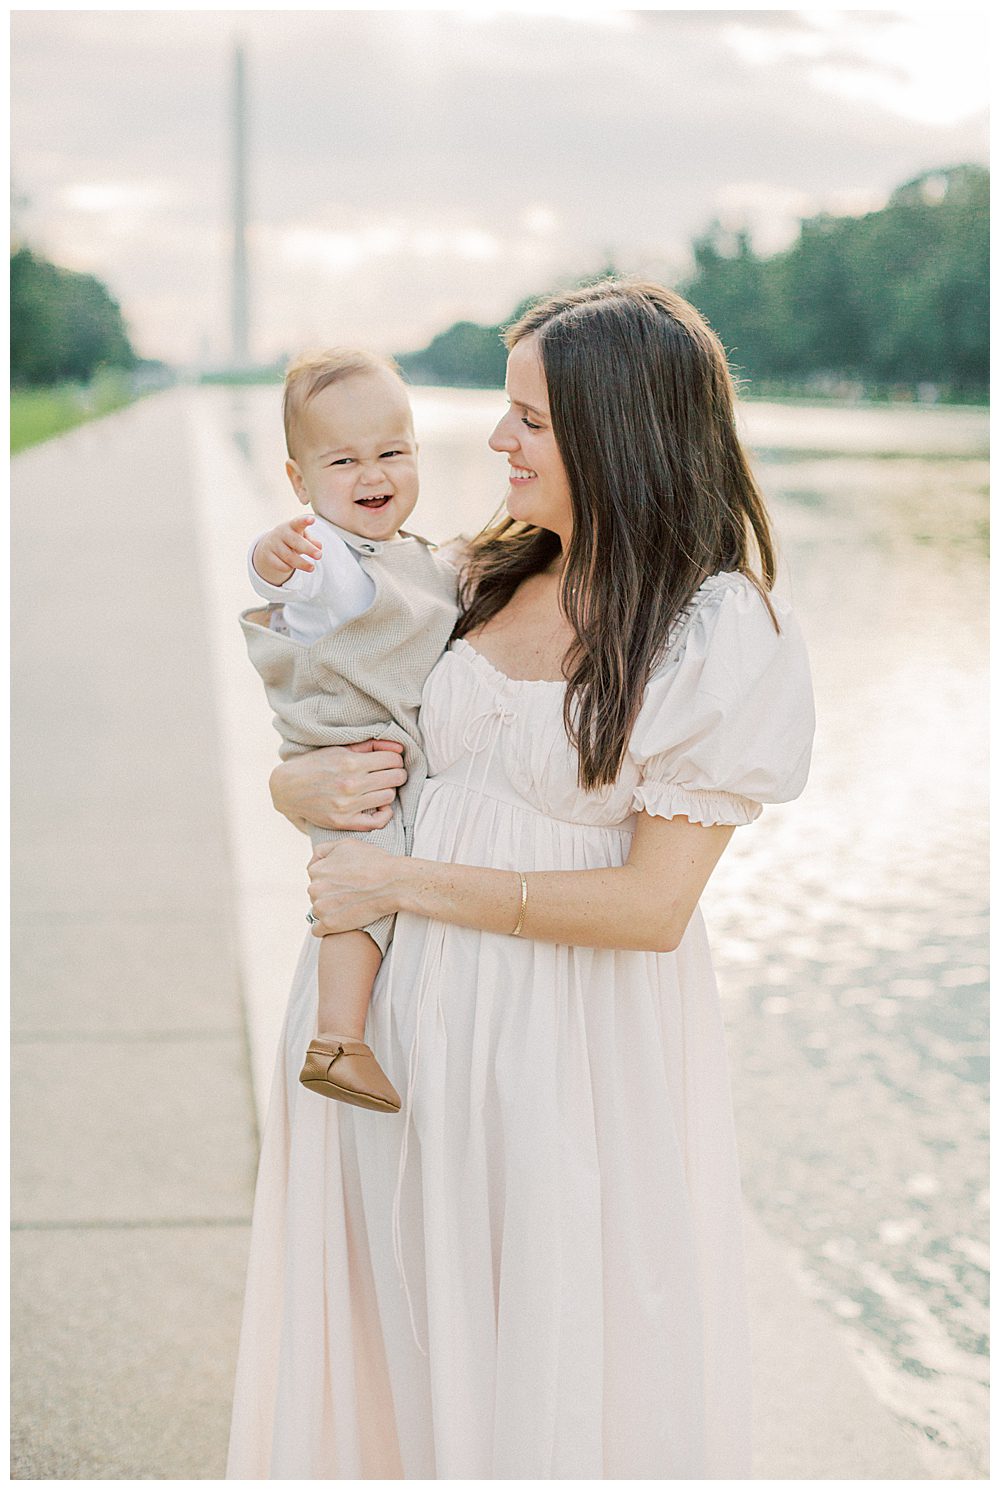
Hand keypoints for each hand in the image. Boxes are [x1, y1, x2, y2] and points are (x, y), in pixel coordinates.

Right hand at [252, 515, 322, 584]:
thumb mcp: (302, 537)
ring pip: (289, 556)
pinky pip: (280, 565)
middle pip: (295, 542)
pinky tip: (292, 567)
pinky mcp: (268, 555)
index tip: (312, 519)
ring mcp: (273, 544)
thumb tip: (319, 546)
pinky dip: (288, 568)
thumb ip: (311, 540)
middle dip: (308, 549)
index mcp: (292, 525)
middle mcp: (281, 533)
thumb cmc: (292, 539)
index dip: (305, 520)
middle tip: (319, 556)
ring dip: (301, 564)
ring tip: (312, 568)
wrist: (268, 545)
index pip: (298, 522)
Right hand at [270, 740, 406, 832]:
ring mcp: (348, 805)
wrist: (286, 788)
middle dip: (396, 772)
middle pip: (395, 777)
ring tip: (378, 786)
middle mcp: (351, 784)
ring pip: (389, 797)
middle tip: (388, 772)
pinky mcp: (343, 822)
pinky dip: (384, 813)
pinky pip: (378, 821)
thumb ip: (371, 746)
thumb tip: (400, 747)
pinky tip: (379, 805)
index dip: (395, 758)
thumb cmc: (315, 764)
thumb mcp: (340, 748)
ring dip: (388, 790)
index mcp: (350, 763)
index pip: (393, 760)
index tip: (390, 760)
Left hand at [307, 840, 407, 933]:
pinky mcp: (330, 925)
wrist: (393, 884)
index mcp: (316, 870)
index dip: (331, 877)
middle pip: (316, 893)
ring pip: (318, 910)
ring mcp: (321, 908)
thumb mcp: (346, 844)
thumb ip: (324, 849)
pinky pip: (317, 930)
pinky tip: (340, 921)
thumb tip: (313, 861)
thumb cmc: (374, 862)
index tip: (345, 880)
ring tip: (350, 905)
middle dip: (329, 893)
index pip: (315, 875)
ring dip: (330, 910)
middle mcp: (314, 889)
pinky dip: (327, 927)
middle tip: (350, 892)